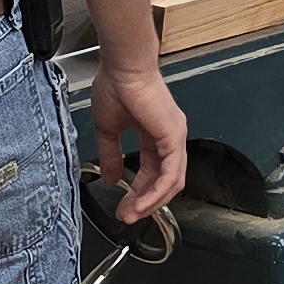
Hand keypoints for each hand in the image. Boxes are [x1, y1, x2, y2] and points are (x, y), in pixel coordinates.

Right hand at [91, 63, 189, 224]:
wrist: (122, 68)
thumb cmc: (117, 86)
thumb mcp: (108, 129)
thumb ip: (111, 156)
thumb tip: (108, 178)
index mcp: (156, 134)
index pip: (153, 172)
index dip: (139, 192)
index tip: (124, 207)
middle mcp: (170, 137)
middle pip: (164, 181)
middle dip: (145, 202)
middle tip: (128, 216)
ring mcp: (175, 137)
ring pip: (171, 182)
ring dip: (151, 202)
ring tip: (133, 213)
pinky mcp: (173, 137)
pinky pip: (170, 174)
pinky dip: (157, 192)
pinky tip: (142, 202)